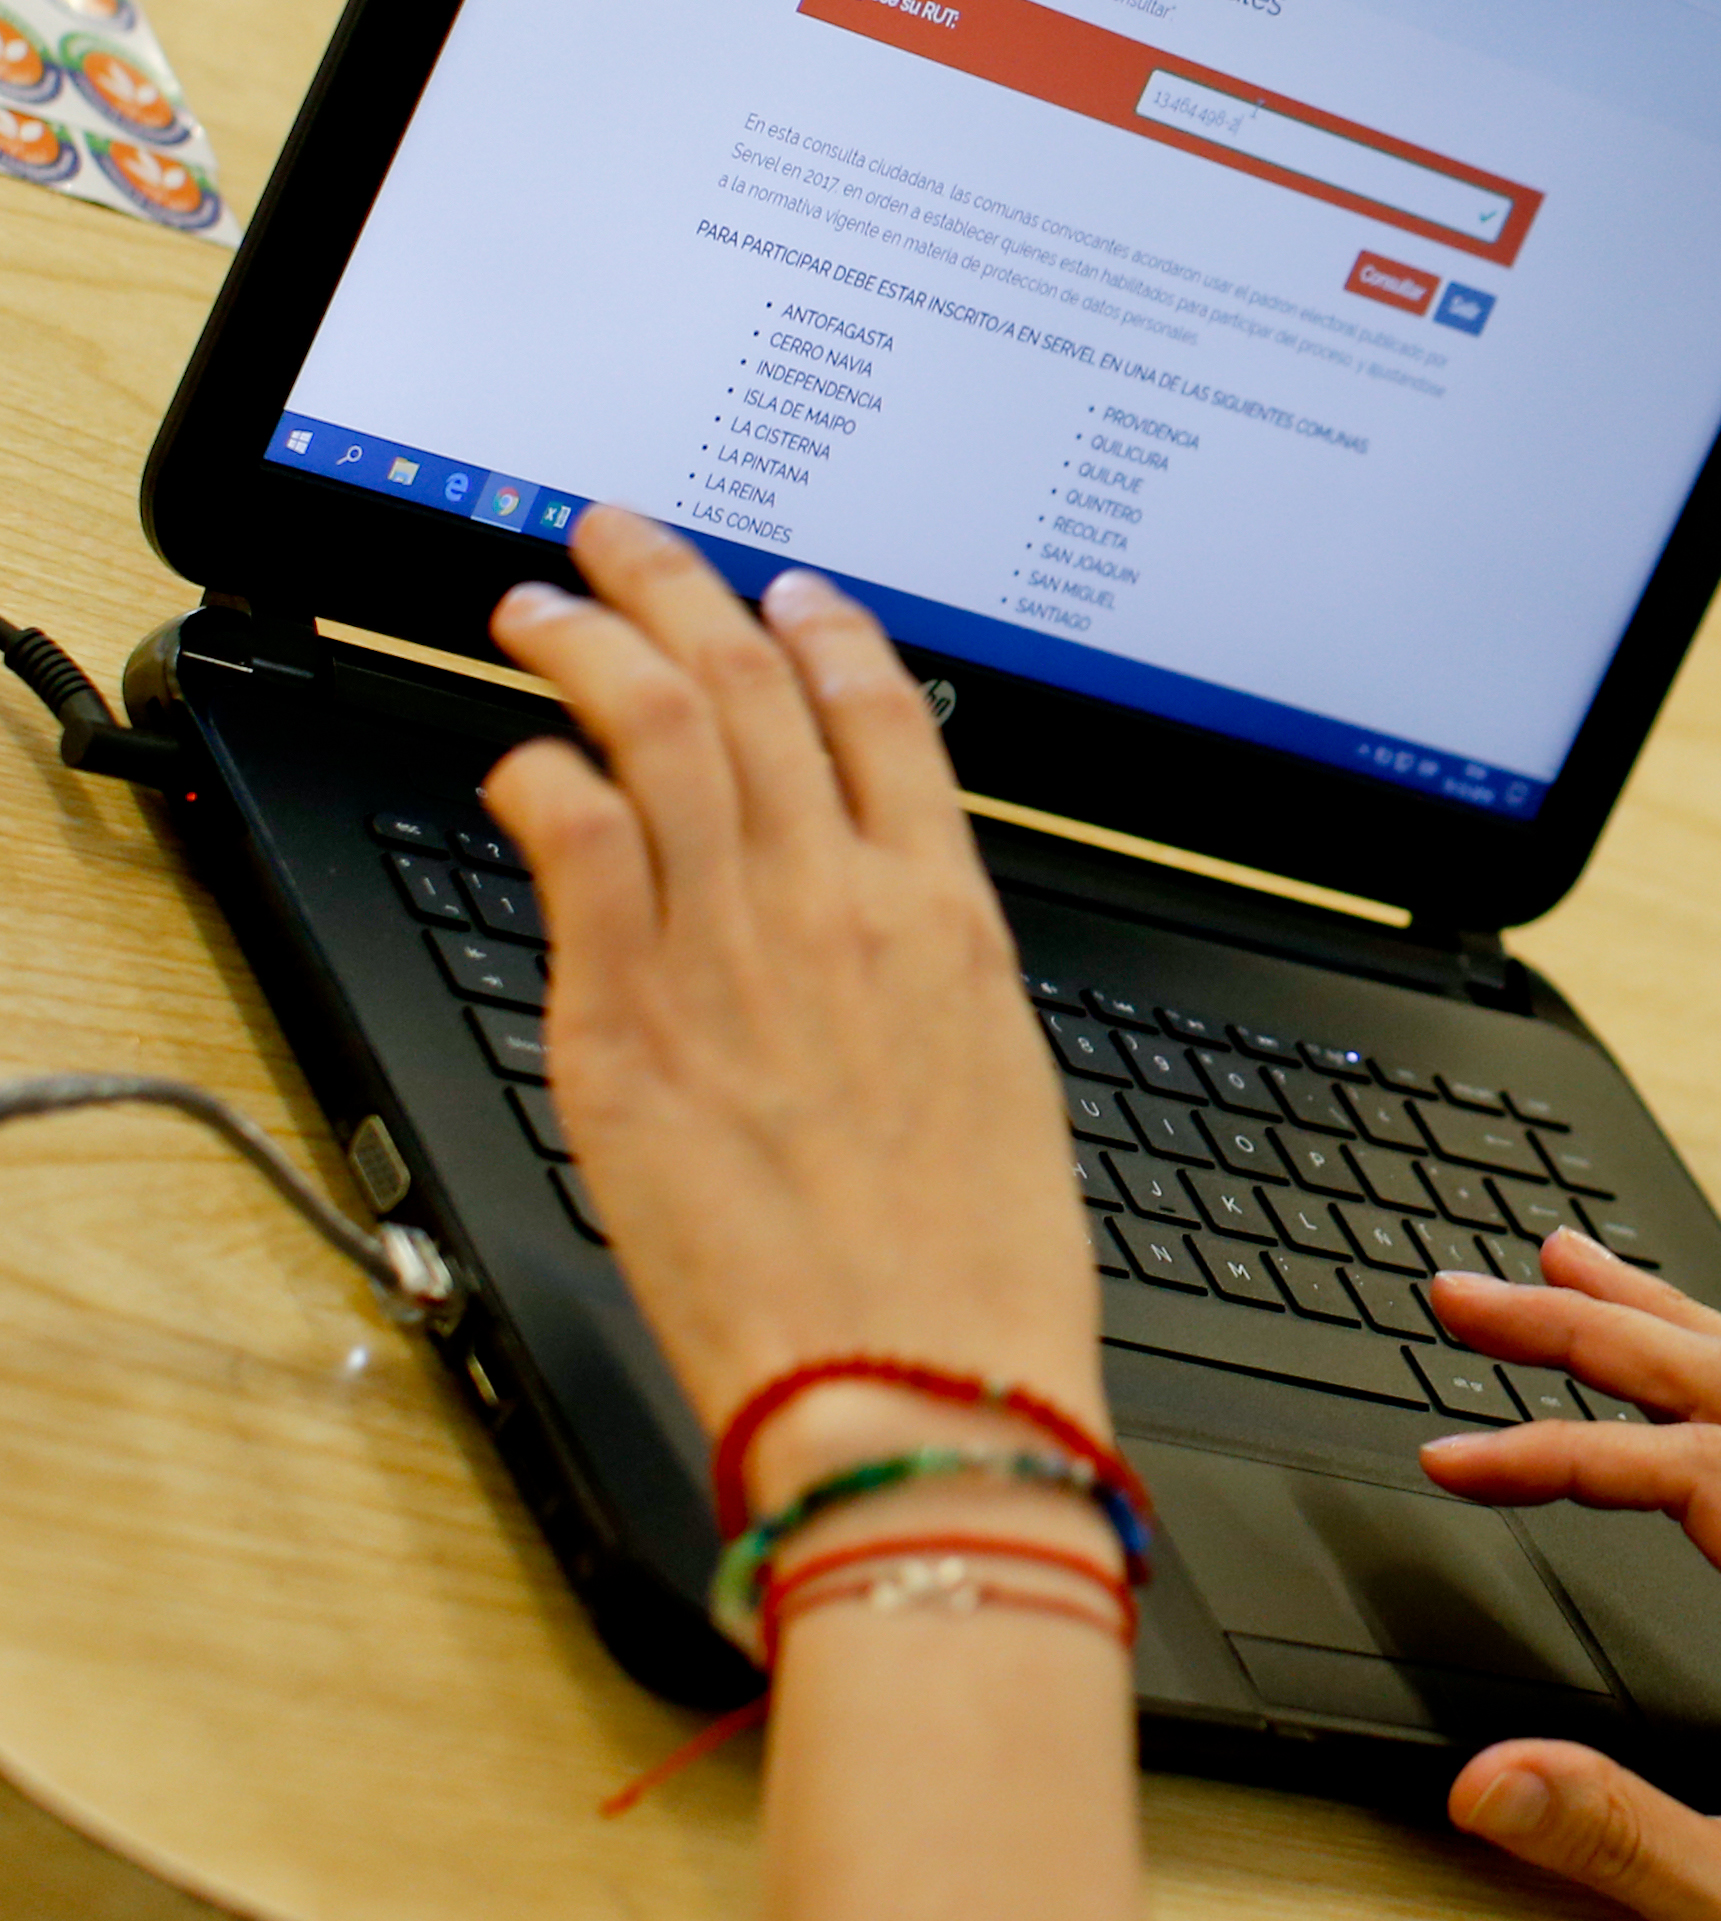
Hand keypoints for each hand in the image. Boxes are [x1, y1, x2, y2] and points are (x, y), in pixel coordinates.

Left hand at [480, 509, 1103, 1500]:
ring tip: (538, 608)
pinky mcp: (625, 1021)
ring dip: (586, 646)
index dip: (826, 633)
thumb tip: (888, 943)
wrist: (913, 1379)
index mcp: (949, 919)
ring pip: (654, 732)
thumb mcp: (1001, 1085)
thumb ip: (931, 984)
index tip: (787, 596)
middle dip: (677, 590)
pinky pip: (572, 843)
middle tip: (622, 541)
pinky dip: (541, 776)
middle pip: (753, 690)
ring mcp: (730, 953)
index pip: (885, 718)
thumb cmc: (970, 1276)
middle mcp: (841, 906)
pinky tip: (518, 759)